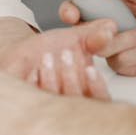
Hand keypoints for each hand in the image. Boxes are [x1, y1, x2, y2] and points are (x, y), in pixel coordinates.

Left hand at [0, 19, 116, 97]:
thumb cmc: (53, 49)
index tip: (90, 69)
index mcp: (87, 92)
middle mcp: (70, 105)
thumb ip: (94, 37)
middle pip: (76, 103)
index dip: (96, 87)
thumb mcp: (76, 39)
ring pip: (54, 102)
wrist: (25, 54)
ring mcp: (49, 106)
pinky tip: (33, 71)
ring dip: (52, 78)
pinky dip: (33, 84)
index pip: (100, 101)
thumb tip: (110, 28)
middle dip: (71, 77)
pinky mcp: (29, 103)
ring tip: (47, 57)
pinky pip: (31, 100)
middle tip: (66, 54)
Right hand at [60, 0, 135, 75]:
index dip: (69, 11)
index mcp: (104, 5)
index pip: (76, 7)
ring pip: (102, 47)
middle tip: (114, 24)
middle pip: (81, 32)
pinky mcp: (120, 63)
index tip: (71, 13)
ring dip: (128, 39)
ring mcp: (111, 46)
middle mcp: (103, 26)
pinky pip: (119, 59)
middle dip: (96, 30)